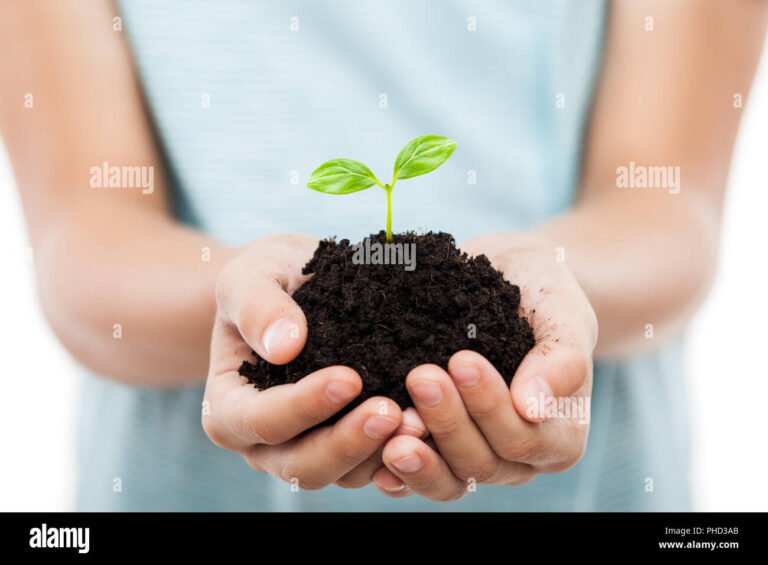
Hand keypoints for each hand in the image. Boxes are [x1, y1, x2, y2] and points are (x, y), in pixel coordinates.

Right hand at [202, 233, 415, 489]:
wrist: (303, 284)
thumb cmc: (269, 278)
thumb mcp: (251, 275)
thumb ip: (257, 305)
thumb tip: (284, 346)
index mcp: (229, 408)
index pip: (260, 421)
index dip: (302, 406)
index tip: (348, 377)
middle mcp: (266, 443)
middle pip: (303, 464)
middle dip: (347, 442)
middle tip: (391, 411)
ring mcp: (310, 450)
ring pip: (344, 474)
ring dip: (382, 454)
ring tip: (421, 422)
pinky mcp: (350, 449)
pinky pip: (376, 468)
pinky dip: (403, 457)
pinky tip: (430, 431)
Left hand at [372, 233, 597, 500]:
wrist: (507, 277)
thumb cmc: (541, 294)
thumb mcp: (562, 313)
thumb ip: (560, 359)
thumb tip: (534, 408)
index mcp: (559, 435)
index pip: (523, 439)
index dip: (490, 407)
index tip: (461, 360)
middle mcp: (518, 459)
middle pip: (482, 463)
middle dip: (449, 422)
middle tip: (421, 377)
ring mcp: (476, 459)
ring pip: (448, 480)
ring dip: (419, 455)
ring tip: (390, 425)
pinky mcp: (438, 452)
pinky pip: (417, 476)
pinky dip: (397, 471)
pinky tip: (374, 453)